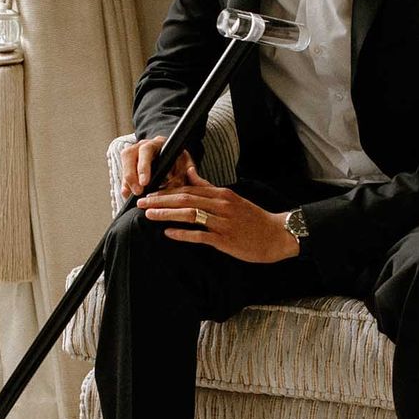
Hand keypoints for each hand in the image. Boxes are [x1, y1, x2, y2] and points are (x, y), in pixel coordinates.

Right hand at [120, 136, 195, 197]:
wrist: (173, 159)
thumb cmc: (179, 162)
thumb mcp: (186, 164)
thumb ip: (189, 171)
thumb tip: (191, 174)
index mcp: (156, 143)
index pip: (146, 151)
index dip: (144, 167)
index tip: (145, 182)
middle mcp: (142, 146)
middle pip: (129, 155)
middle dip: (132, 175)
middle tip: (138, 191)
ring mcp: (134, 153)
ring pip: (124, 164)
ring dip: (127, 181)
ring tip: (130, 195)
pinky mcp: (129, 165)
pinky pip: (123, 173)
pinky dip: (124, 185)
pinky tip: (126, 194)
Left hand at [136, 167, 299, 262]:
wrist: (277, 235)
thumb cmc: (254, 220)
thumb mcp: (233, 200)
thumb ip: (211, 191)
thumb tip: (192, 180)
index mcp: (221, 194)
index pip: (188, 189)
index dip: (167, 191)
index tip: (150, 193)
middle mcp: (221, 205)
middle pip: (184, 199)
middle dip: (160, 200)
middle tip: (141, 202)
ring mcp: (223, 222)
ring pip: (189, 214)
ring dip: (166, 214)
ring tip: (149, 215)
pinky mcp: (225, 239)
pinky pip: (199, 235)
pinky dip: (182, 233)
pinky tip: (168, 233)